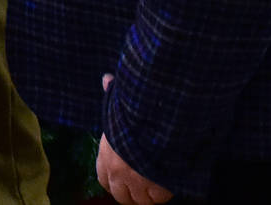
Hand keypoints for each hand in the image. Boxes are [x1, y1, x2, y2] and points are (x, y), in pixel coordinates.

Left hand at [97, 74, 171, 203]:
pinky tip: (167, 182)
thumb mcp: (121, 102)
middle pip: (121, 197)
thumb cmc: (137, 109)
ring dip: (148, 194)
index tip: (122, 177)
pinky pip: (159, 199)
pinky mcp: (157, 189)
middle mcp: (118, 173)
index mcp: (107, 155)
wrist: (159, 118)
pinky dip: (164, 193)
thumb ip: (113, 95)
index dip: (113, 180)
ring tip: (156, 183)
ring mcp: (137, 183)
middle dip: (130, 193)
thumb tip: (106, 78)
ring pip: (141, 201)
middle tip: (142, 185)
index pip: (103, 179)